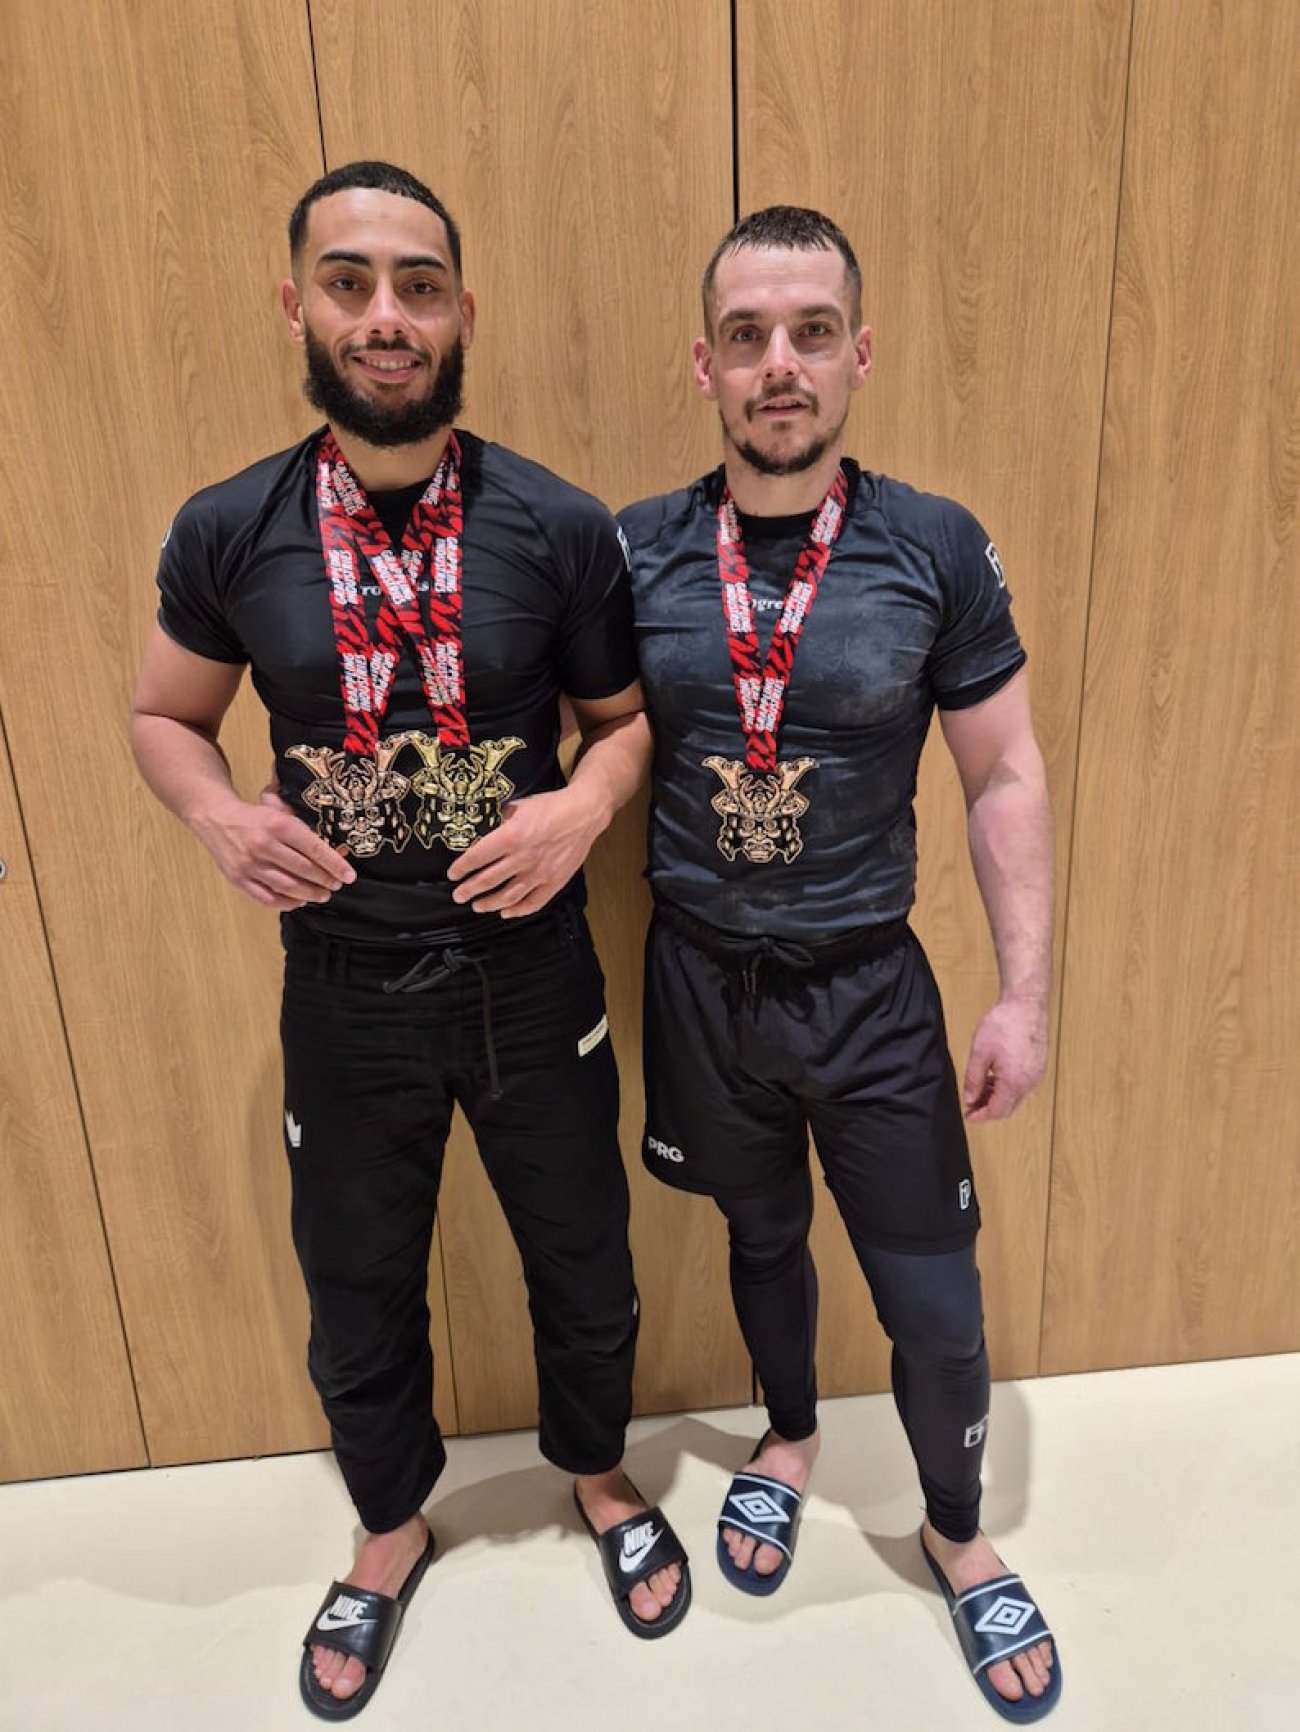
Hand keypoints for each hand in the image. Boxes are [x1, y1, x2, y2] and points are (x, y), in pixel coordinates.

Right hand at [191, 787, 355, 911]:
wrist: (215, 817)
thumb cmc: (255, 816)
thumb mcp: (280, 811)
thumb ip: (304, 829)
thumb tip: (336, 850)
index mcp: (278, 824)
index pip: (314, 848)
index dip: (335, 865)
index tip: (349, 876)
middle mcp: (263, 844)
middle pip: (303, 870)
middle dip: (325, 880)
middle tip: (336, 885)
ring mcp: (249, 864)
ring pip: (287, 886)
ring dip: (310, 893)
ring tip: (322, 894)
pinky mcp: (238, 878)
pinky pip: (267, 898)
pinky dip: (286, 903)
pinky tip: (299, 900)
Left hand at [446, 787, 603, 917]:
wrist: (584, 813)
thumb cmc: (550, 806)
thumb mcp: (519, 806)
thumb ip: (500, 821)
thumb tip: (483, 830)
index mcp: (511, 836)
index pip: (478, 856)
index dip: (462, 867)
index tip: (453, 874)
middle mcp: (523, 858)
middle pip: (489, 880)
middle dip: (469, 890)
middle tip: (458, 895)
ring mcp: (540, 873)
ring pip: (508, 896)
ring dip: (489, 903)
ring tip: (477, 906)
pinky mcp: (555, 881)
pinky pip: (534, 902)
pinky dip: (518, 911)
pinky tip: (506, 913)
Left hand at [962, 996, 1047, 1121]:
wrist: (1025, 1005)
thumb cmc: (1004, 1025)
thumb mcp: (980, 1053)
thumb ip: (973, 1080)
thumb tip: (970, 1098)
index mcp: (1014, 1082)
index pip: (997, 1111)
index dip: (980, 1117)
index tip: (968, 1116)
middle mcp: (1029, 1083)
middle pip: (1008, 1108)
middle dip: (988, 1109)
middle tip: (971, 1105)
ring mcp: (1036, 1075)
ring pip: (1015, 1098)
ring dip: (997, 1098)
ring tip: (979, 1089)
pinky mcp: (1038, 1067)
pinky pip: (1022, 1086)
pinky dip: (1007, 1088)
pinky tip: (994, 1078)